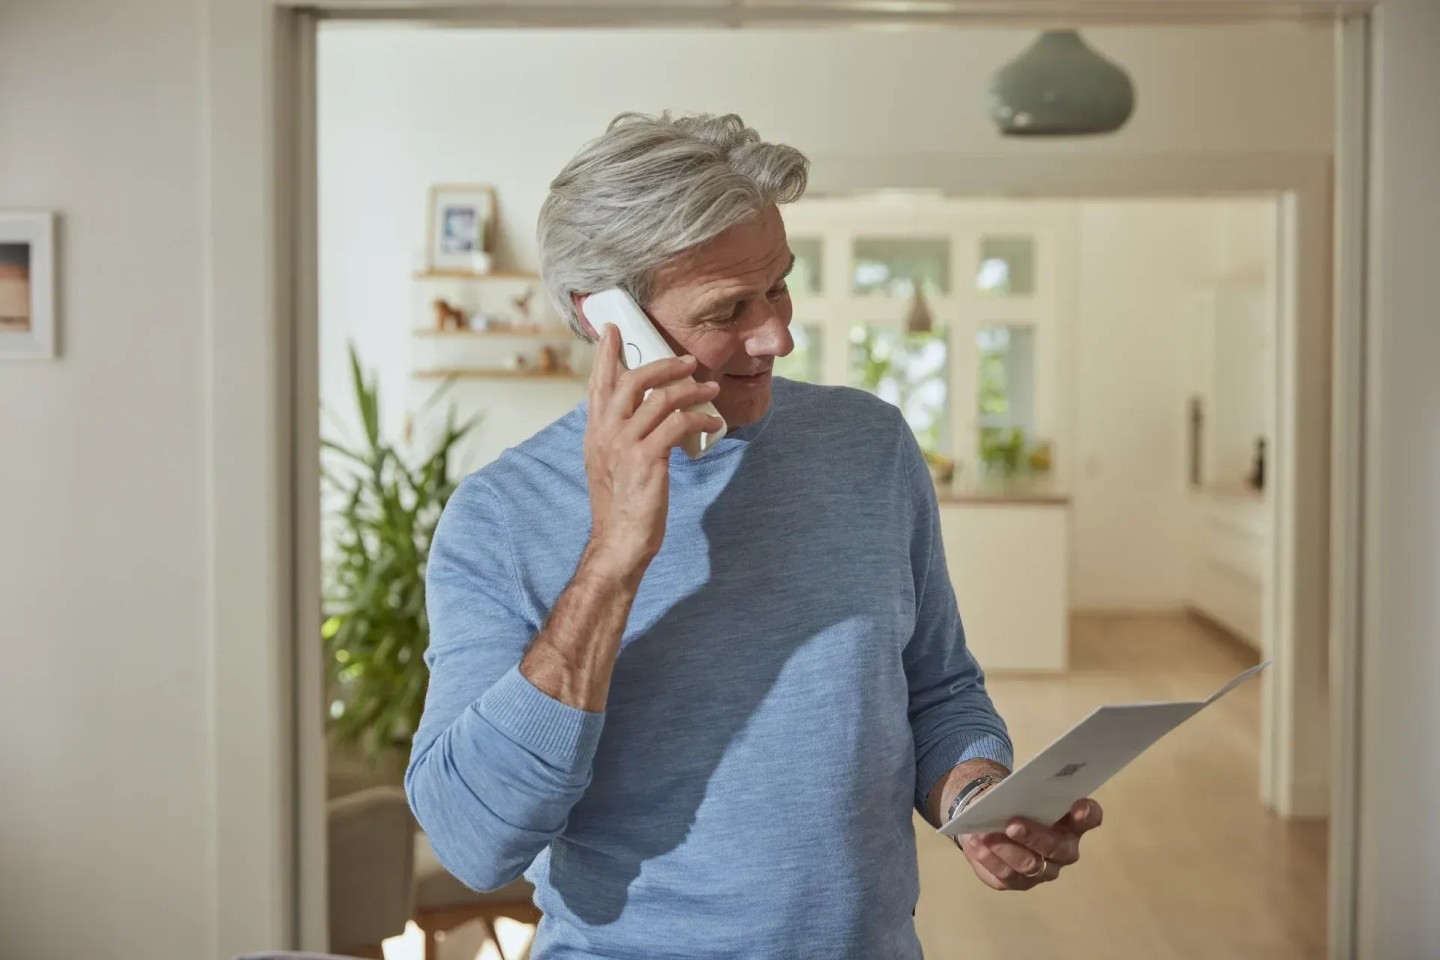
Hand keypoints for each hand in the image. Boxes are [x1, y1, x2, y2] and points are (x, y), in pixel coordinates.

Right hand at [582, 325, 722, 581]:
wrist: (618, 544)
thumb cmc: (622, 507)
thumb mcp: (612, 466)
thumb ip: (620, 437)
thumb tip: (644, 415)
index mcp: (595, 434)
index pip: (598, 385)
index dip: (606, 355)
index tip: (612, 329)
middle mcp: (605, 435)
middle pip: (630, 380)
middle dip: (660, 363)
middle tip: (685, 359)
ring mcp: (623, 446)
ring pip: (658, 399)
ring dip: (690, 389)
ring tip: (710, 388)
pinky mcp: (646, 460)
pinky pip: (677, 425)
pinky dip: (699, 419)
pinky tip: (714, 424)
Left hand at [958, 798, 1103, 891]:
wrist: (990, 819)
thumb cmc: (1013, 802)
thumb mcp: (1017, 792)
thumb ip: (1020, 793)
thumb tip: (1006, 797)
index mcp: (1071, 822)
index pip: (1090, 818)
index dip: (1087, 814)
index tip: (1078, 807)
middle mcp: (1064, 850)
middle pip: (1057, 848)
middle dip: (1034, 836)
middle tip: (1012, 825)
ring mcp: (1044, 870)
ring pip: (1029, 865)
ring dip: (1006, 850)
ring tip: (985, 836)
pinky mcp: (1020, 882)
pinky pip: (1005, 876)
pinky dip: (988, 859)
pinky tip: (975, 845)